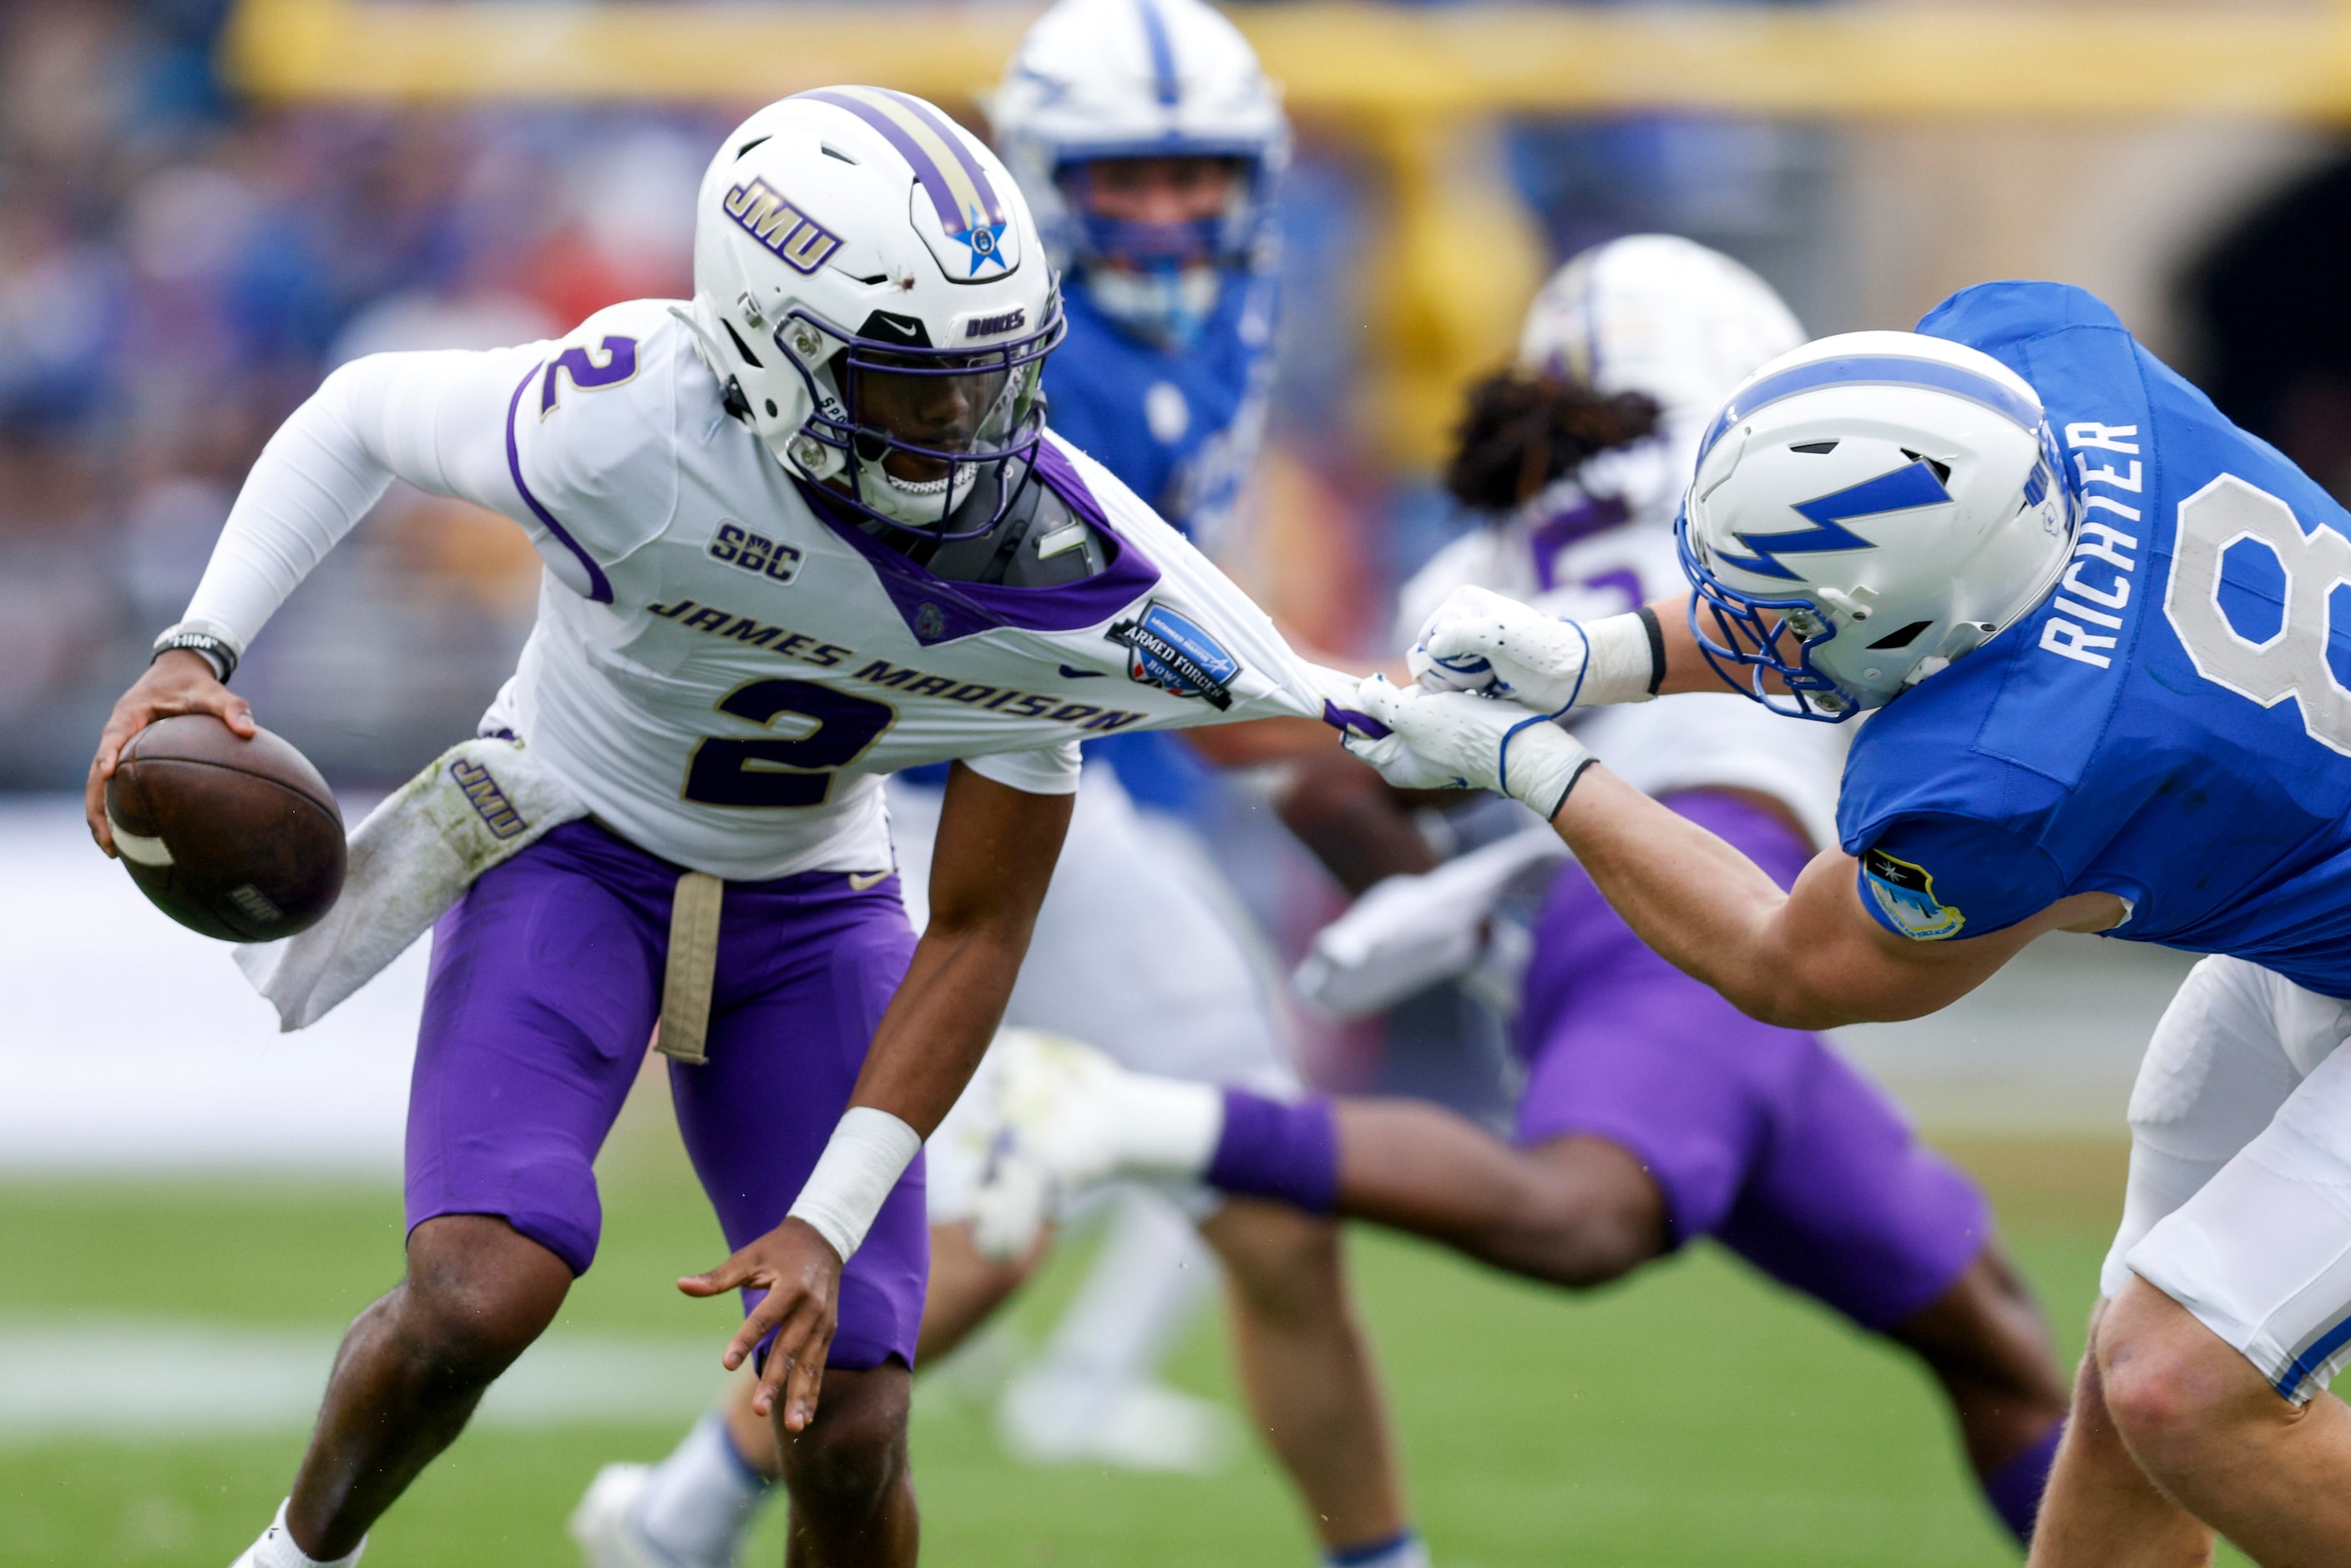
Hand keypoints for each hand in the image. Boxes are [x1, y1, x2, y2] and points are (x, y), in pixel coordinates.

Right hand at [86, 650, 255, 856]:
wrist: (179, 672)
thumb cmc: (195, 684)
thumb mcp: (214, 691)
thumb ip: (232, 707)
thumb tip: (249, 731)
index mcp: (129, 714)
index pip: (113, 737)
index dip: (108, 755)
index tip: (108, 774)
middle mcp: (117, 732)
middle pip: (96, 774)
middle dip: (97, 807)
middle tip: (109, 841)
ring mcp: (119, 747)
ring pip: (100, 786)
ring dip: (102, 816)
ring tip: (113, 851)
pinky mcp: (126, 757)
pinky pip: (116, 786)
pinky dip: (116, 809)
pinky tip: (130, 838)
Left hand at [679, 1216, 841, 1432]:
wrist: (825, 1239)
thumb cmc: (779, 1248)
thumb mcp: (749, 1257)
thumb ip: (718, 1277)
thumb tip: (681, 1285)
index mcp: (791, 1287)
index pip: (765, 1318)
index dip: (745, 1341)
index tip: (727, 1364)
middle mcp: (811, 1308)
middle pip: (789, 1349)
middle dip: (775, 1381)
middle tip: (758, 1410)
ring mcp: (822, 1323)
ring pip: (810, 1366)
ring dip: (801, 1397)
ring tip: (794, 1428)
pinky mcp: (827, 1333)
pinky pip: (819, 1367)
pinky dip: (812, 1393)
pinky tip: (804, 1420)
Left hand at [1346, 675, 1594, 817]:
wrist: (1522, 746)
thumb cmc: (1466, 734)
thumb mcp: (1412, 715)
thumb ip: (1379, 703)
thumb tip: (1364, 691)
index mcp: (1392, 767)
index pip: (1356, 736)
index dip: (1357, 709)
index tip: (1371, 687)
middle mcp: (1408, 763)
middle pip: (1382, 721)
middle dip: (1395, 701)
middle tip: (1419, 697)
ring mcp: (1431, 751)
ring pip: (1409, 712)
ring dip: (1420, 697)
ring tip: (1440, 697)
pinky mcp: (1452, 738)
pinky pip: (1433, 711)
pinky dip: (1438, 700)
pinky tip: (1453, 698)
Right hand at [1409, 584, 1655, 711]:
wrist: (1569, 674)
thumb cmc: (1539, 649)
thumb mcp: (1501, 636)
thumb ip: (1463, 634)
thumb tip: (1431, 646)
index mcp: (1462, 603)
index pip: (1428, 636)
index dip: (1445, 656)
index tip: (1476, 661)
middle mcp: (1459, 622)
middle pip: (1428, 658)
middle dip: (1453, 673)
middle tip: (1485, 675)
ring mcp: (1464, 649)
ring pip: (1435, 676)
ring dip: (1458, 686)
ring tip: (1489, 682)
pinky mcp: (1470, 672)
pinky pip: (1446, 689)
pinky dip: (1461, 696)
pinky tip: (1485, 693)